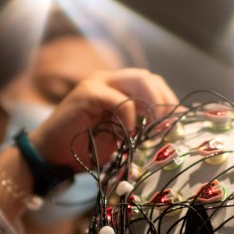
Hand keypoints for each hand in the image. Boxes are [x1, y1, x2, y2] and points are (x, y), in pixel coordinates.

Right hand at [28, 68, 177, 171]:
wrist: (51, 156)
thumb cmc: (85, 149)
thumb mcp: (121, 137)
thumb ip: (141, 128)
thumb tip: (171, 134)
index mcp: (118, 88)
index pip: (153, 84)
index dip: (170, 101)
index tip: (182, 124)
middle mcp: (109, 80)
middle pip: (149, 78)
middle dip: (166, 101)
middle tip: (171, 127)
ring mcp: (97, 83)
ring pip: (139, 80)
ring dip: (153, 105)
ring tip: (157, 128)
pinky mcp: (87, 93)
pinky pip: (119, 99)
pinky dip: (129, 117)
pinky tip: (129, 135)